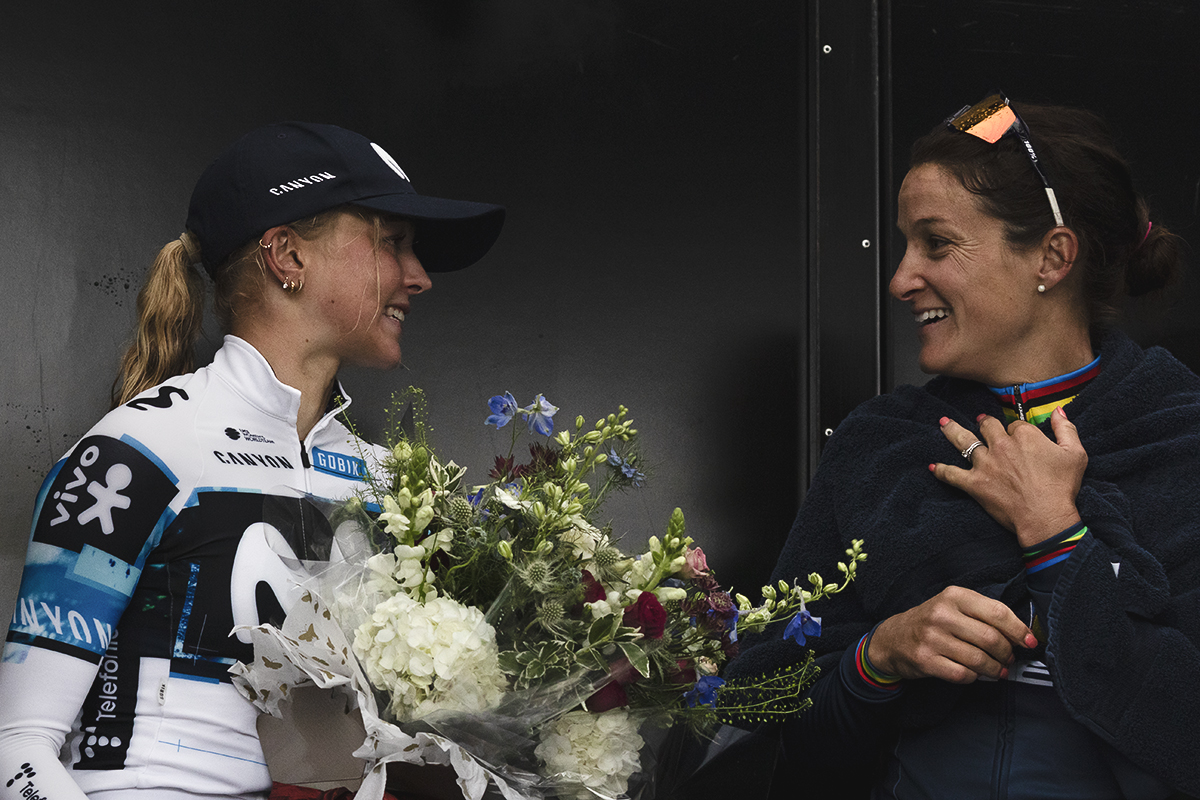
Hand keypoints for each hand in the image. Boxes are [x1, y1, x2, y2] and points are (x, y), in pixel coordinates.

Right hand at [869, 586, 1037, 682]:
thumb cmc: (931, 621)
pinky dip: (974, 677)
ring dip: (994, 669)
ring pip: (979, 659)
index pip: (997, 612)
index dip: (1018, 630)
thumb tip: (1020, 633)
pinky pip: (963, 674)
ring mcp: (932, 638)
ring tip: (996, 669)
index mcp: (954, 596)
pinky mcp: (925, 660)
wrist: (893, 637)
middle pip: (991, 638)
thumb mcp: (953, 605)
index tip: (1029, 641)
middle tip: (1008, 658)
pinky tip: (974, 673)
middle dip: (1007, 653)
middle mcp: (942, 614)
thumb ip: (983, 613)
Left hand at [932, 408, 1085, 547]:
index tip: (1017, 435)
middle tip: (981, 422)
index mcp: (1024, 436)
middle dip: (984, 423)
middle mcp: (1001, 446)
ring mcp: (985, 464)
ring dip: (952, 431)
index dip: (1015, 430)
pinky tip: (933, 467)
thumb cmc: (1062, 487)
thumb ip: (1066, 429)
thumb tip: (1058, 411)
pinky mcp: (974, 483)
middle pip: (987, 427)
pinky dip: (941, 471)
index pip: (1014, 424)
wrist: (1045, 516)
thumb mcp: (1075, 454)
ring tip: (943, 424)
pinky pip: (951, 474)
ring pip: (964, 442)